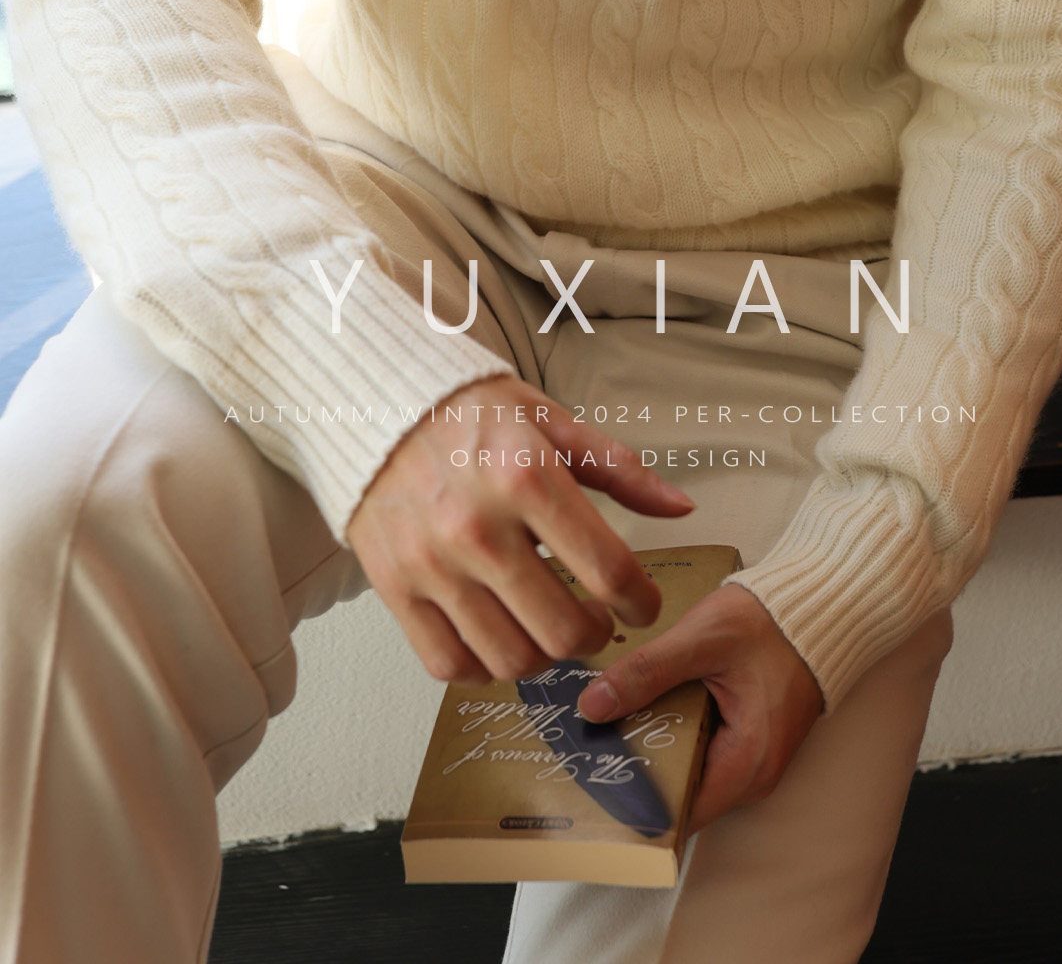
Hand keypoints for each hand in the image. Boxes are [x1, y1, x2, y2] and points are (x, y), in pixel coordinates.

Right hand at [346, 373, 695, 686]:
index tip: (642, 601)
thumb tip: (680, 507)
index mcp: (525, 476)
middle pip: (564, 629)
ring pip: (511, 658)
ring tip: (552, 629)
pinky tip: (501, 636)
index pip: (608, 568)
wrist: (374, 403)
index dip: (641, 599)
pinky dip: (484, 667)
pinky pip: (449, 663)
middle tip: (600, 619)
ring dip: (546, 657)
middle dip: (598, 633)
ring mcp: (431, 563)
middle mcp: (477, 526)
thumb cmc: (468, 411)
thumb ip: (620, 469)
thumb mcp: (550, 421)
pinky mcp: (394, 587)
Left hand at [575, 582, 823, 834]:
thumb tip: (592, 706)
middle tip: (591, 746)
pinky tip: (645, 709)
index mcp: (746, 763)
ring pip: (690, 773)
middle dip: (637, 772)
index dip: (635, 802)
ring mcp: (753, 761)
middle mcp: (754, 776)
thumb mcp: (702, 640)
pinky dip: (675, 736)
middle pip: (681, 795)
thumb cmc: (768, 622)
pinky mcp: (749, 742)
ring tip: (609, 725)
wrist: (816, 606)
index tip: (595, 780)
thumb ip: (647, 673)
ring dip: (654, 751)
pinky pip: (703, 754)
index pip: (680, 814)